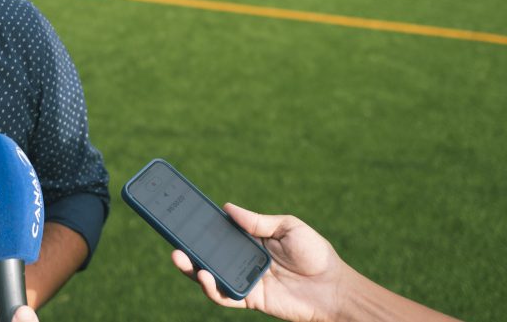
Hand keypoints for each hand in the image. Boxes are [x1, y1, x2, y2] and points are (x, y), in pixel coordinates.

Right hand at [171, 203, 349, 321]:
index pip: (220, 231)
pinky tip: (205, 276)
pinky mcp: (249, 299)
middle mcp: (242, 259)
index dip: (201, 225)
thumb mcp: (288, 226)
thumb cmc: (315, 254)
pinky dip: (211, 288)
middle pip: (208, 254)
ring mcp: (244, 279)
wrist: (333, 288)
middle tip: (172, 239)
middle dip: (187, 247)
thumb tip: (228, 207)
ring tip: (180, 257)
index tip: (182, 214)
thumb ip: (258, 221)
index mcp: (250, 240)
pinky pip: (224, 296)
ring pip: (210, 275)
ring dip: (192, 268)